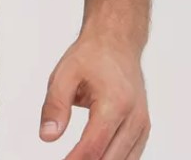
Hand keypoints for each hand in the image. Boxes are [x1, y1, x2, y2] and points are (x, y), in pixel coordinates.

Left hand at [38, 28, 150, 157]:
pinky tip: (95, 157)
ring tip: (76, 159)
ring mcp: (142, 125)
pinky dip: (113, 159)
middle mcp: (134, 118)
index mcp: (114, 103)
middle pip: (110, 159)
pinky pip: (131, 156)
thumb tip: (47, 137)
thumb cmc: (92, 55)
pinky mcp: (144, 129)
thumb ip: (55, 106)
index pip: (94, 146)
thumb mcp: (64, 73)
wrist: (117, 42)